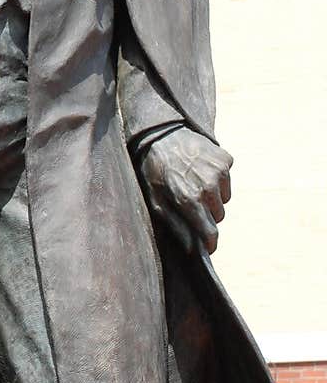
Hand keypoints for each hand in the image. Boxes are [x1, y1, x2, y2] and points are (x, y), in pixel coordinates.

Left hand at [139, 127, 232, 254]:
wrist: (161, 133)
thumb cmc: (154, 169)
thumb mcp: (156, 200)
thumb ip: (175, 225)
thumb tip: (191, 248)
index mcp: (189, 199)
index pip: (210, 232)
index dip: (210, 243)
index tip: (208, 247)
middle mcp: (208, 186)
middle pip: (218, 216)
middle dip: (207, 215)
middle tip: (190, 202)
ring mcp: (219, 171)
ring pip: (224, 199)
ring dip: (213, 196)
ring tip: (193, 182)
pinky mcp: (225, 159)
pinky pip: (227, 180)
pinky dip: (217, 179)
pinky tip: (200, 169)